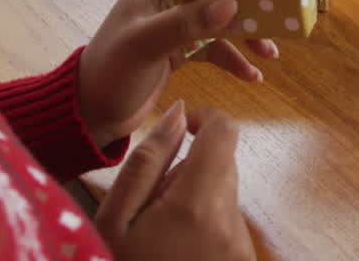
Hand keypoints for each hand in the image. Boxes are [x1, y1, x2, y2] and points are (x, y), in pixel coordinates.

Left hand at [79, 0, 279, 147]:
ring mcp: (177, 24)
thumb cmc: (109, 72)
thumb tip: (231, 4)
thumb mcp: (145, 45)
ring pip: (221, 15)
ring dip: (247, 29)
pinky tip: (253, 75)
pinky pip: (217, 48)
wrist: (89, 115)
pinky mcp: (182, 51)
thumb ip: (185, 23)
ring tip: (270, 49)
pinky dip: (236, 59)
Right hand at [95, 102, 254, 260]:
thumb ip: (146, 161)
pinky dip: (201, 222)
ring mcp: (240, 241)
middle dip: (187, 167)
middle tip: (150, 203)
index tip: (180, 130)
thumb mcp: (115, 220)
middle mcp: (230, 218)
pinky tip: (174, 249)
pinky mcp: (243, 258)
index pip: (225, 131)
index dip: (204, 118)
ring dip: (192, 196)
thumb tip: (178, 112)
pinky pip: (225, 220)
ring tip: (159, 232)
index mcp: (199, 202)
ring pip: (222, 190)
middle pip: (221, 161)